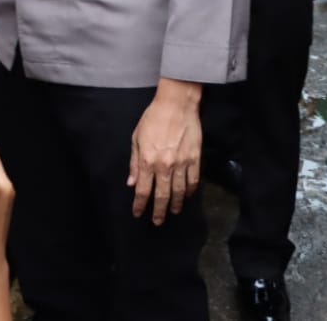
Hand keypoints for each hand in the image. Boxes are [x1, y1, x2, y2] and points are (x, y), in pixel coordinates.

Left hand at [127, 79, 202, 225]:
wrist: (177, 105)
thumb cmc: (153, 118)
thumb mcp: (137, 138)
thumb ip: (134, 162)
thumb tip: (132, 183)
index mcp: (148, 161)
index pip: (143, 190)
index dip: (140, 205)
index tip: (138, 213)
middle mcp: (165, 166)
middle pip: (162, 196)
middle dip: (158, 211)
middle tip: (157, 221)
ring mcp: (182, 164)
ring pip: (179, 192)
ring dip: (176, 205)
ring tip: (173, 212)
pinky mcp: (195, 159)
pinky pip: (193, 181)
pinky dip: (190, 191)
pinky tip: (187, 196)